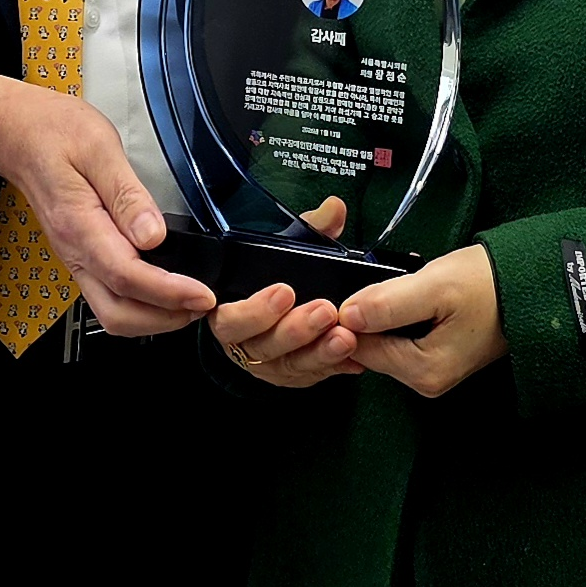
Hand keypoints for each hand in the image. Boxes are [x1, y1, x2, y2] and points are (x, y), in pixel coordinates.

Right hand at [0, 75, 213, 335]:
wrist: (15, 133)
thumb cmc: (52, 133)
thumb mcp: (98, 147)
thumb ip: (127, 194)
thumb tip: (154, 235)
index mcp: (79, 225)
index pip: (127, 276)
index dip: (169, 293)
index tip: (202, 295)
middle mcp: (75, 251)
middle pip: (117, 313)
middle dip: (164, 318)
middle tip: (203, 304)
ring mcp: (76, 257)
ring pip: (112, 312)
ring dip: (153, 317)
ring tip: (190, 301)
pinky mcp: (81, 255)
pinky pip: (110, 296)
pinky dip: (141, 305)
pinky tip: (165, 289)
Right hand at [208, 198, 361, 388]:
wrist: (273, 311)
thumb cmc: (275, 276)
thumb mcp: (286, 247)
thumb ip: (309, 229)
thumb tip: (335, 208)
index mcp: (229, 310)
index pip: (230, 318)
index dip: (255, 310)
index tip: (285, 291)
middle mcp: (245, 343)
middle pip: (263, 346)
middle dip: (297, 330)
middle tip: (325, 311)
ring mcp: (269, 365)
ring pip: (291, 366)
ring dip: (320, 352)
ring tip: (346, 337)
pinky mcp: (294, 377)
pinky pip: (314, 377)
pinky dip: (336, 367)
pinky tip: (356, 358)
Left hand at [337, 242, 506, 398]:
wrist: (532, 286)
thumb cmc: (488, 285)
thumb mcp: (435, 287)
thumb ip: (388, 304)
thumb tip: (346, 315)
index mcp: (422, 371)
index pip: (358, 347)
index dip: (344, 316)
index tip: (343, 287)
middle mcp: (424, 381)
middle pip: (368, 346)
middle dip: (363, 314)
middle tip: (375, 279)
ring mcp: (432, 370)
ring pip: (382, 339)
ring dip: (380, 312)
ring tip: (395, 283)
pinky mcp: (437, 355)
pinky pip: (399, 337)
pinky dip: (395, 315)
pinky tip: (407, 293)